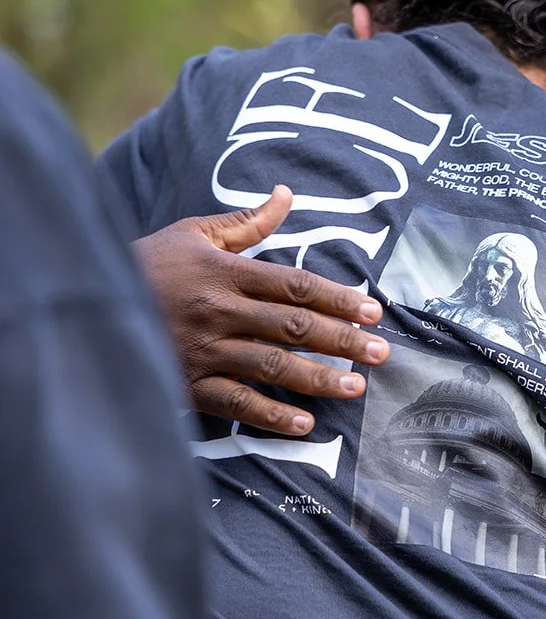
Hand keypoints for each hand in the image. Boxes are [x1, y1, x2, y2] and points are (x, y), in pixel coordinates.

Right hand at [135, 186, 388, 435]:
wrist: (89, 299)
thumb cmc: (150, 263)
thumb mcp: (194, 234)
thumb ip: (246, 223)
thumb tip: (286, 194)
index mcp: (226, 272)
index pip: (296, 285)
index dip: (338, 298)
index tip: (373, 311)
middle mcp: (220, 311)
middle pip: (293, 326)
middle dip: (343, 340)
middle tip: (382, 352)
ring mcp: (204, 350)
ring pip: (272, 365)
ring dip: (317, 378)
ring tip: (356, 387)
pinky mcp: (188, 383)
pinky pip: (235, 403)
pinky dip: (270, 415)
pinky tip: (304, 424)